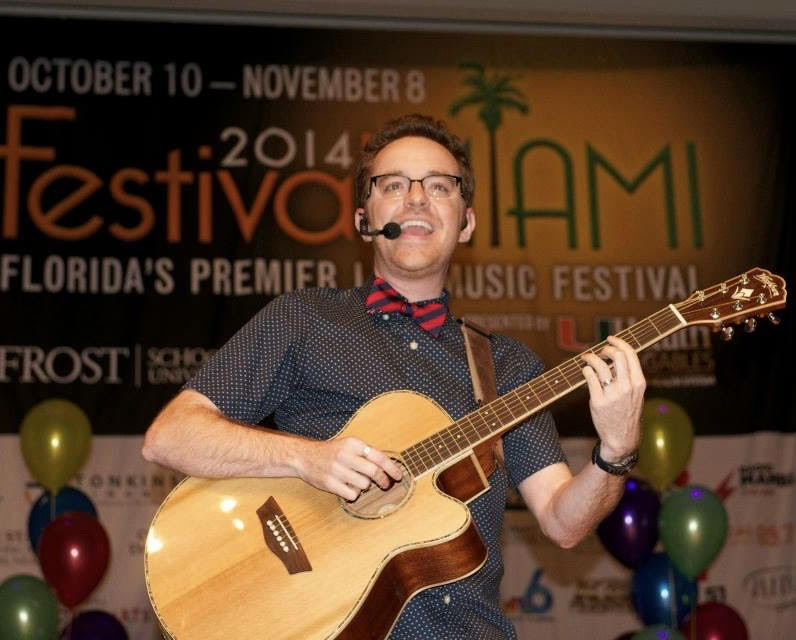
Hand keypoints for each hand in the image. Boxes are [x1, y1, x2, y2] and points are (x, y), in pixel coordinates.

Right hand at [293, 437, 402, 500]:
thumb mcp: (349, 445)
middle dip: (383, 480)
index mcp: (353, 444)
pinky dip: (354, 493)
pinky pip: (352, 494)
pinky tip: (349, 487)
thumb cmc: (332, 452)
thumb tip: (389, 468)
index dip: (391, 468)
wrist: (304, 456)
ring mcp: (336, 470)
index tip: (398, 476)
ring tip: (357, 481)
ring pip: (364, 485)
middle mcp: (345, 455)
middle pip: (373, 472)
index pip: (378, 457)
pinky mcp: (330, 483)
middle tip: (385, 484)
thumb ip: (366, 454)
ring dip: (365, 486)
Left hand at [580, 336, 645, 460]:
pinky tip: (585, 371)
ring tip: (587, 358)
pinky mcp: (598, 401)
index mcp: (639, 383)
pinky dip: (585, 370)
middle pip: (616, 355)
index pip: (630, 354)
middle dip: (605, 348)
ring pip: (599, 364)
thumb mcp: (636, 393)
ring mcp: (612, 394)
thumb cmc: (627, 412)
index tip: (610, 338)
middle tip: (599, 351)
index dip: (619, 342)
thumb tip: (616, 355)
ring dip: (590, 357)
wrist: (622, 437)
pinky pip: (589, 377)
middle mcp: (627, 387)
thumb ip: (629, 375)